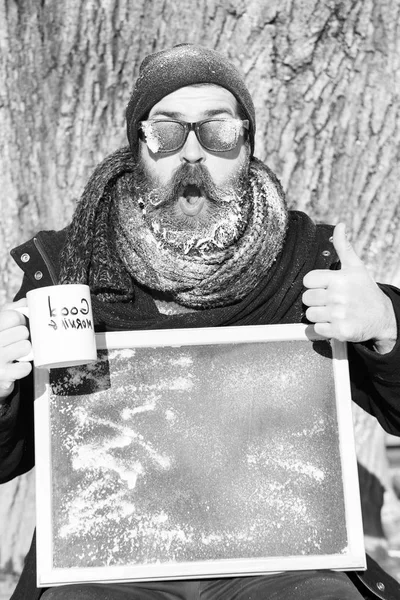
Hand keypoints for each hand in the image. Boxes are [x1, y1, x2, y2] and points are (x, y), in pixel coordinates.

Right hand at [0, 299, 31, 399]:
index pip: (14, 316)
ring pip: (26, 347)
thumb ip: (10, 310)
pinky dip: (24, 367)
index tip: (17, 325)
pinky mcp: (3, 375)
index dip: (21, 320)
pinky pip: (26, 367)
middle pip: (23, 332)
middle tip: (15, 341)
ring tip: (15, 353)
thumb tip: (27, 301)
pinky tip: (15, 365)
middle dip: (23, 336)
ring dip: (24, 351)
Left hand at [302, 223, 396, 352]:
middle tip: (330, 301)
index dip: (315, 284)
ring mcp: (339, 314)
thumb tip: (340, 226)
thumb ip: (344, 247)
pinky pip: (315, 330)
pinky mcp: (339, 331)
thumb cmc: (365, 291)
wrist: (382, 317)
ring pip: (309, 314)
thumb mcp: (356, 267)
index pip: (308, 280)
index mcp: (339, 279)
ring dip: (318, 315)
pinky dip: (322, 329)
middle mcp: (339, 296)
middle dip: (316, 300)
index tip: (326, 287)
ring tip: (333, 312)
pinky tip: (334, 323)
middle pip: (307, 298)